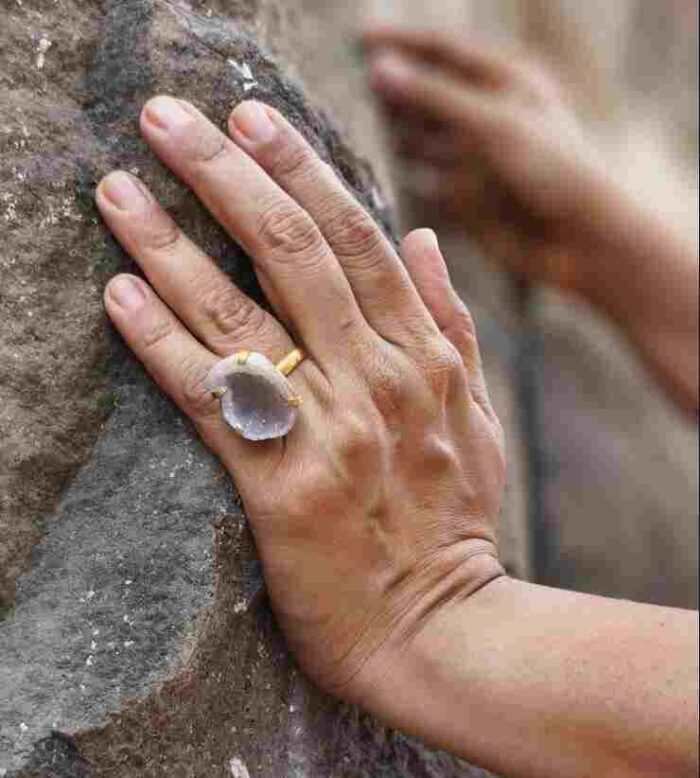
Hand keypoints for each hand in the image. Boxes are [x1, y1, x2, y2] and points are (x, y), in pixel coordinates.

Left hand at [96, 97, 504, 694]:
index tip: (249, 118)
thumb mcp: (478, 414)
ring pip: (239, 313)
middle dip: (225, 175)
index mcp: (422, 356)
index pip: (356, 236)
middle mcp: (376, 379)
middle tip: (166, 118)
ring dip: (170, 243)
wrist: (440, 630)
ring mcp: (329, 431)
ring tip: (116, 189)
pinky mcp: (281, 488)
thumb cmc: (454, 522)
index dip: (300, 168)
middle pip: (290, 252)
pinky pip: (212, 399)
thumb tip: (424, 237)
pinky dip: (163, 342)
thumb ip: (452, 323)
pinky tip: (120, 293)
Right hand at [363, 25, 606, 289]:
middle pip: (425, 93)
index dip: (401, 42)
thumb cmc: (554, 170)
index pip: (442, 50)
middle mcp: (484, 116)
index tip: (356, 40)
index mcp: (503, 81)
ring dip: (390, 131)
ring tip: (349, 128)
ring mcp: (472, 158)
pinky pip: (423, 177)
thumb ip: (436, 97)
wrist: (582, 242)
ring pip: (419, 137)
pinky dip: (400, 173)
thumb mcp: (494, 124)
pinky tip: (373, 171)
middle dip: (389, 89)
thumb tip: (378, 69)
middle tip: (341, 89)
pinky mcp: (464, 196)